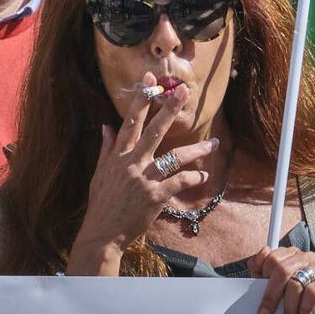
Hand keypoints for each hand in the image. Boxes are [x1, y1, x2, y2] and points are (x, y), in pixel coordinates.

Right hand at [66, 74, 219, 274]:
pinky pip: (179, 182)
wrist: (102, 233)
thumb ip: (107, 148)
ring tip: (214, 144)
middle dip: (169, 109)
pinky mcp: (155, 196)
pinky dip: (194, 178)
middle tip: (184, 92)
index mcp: (118, 156)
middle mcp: (131, 163)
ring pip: (174, 157)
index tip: (150, 80)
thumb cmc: (101, 204)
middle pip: (154, 130)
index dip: (141, 99)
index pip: (130, 121)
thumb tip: (107, 126)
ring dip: (197, 150)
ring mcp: (144, 179)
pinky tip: (204, 176)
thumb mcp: (100, 173)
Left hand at [248, 247, 314, 313]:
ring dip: (289, 309)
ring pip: (297, 283)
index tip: (258, 294)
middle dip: (271, 297)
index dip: (262, 276)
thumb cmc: (298, 295)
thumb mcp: (276, 285)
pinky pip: (314, 291)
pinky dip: (305, 308)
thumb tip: (252, 262)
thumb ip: (261, 273)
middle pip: (282, 270)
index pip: (272, 257)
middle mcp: (305, 257)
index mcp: (290, 254)